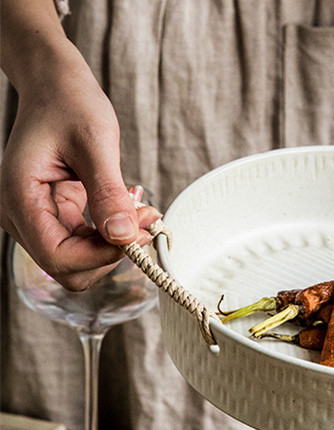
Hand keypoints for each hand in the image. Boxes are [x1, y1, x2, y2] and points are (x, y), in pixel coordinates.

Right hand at [0, 41, 158, 289]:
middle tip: (144, 222)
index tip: (135, 235)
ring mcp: (36, 219)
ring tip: (140, 213)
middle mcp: (21, 215)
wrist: (56, 86)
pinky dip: (111, 237)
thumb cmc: (70, 103)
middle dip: (110, 254)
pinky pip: (85, 246)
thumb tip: (123, 238)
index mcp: (20, 196)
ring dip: (114, 247)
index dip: (100, 257)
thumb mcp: (96, 143)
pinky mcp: (54, 218)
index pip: (57, 257)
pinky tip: (128, 211)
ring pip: (79, 263)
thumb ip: (108, 194)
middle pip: (68, 269)